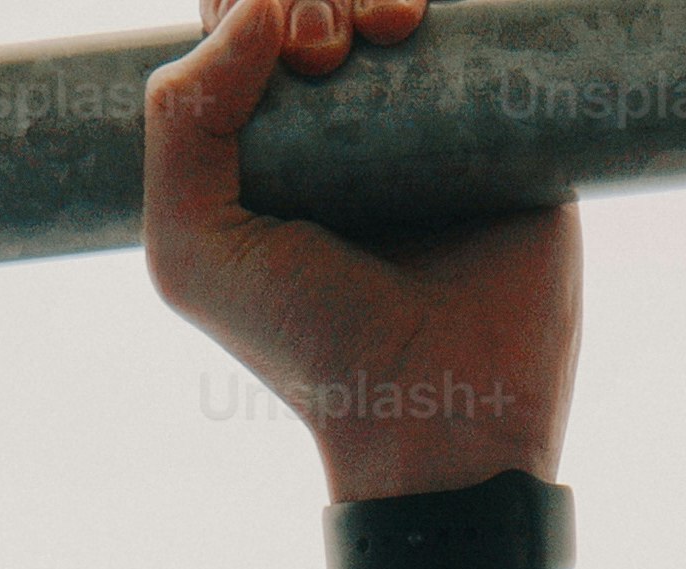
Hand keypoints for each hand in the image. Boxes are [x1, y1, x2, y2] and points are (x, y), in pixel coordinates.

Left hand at [144, 0, 582, 503]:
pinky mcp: (505, 121)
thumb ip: (181, 122)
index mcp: (266, 143)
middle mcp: (346, 119)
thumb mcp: (192, 250)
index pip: (243, 21)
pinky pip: (477, 23)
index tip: (274, 50)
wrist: (438, 411)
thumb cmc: (308, 347)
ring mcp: (427, 115)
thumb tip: (256, 5)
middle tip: (323, 53)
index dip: (246, 4)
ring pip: (389, 0)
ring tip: (382, 30)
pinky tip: (415, 23)